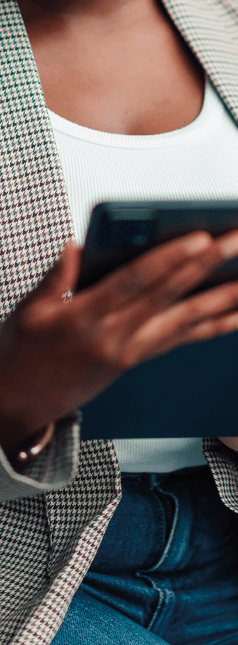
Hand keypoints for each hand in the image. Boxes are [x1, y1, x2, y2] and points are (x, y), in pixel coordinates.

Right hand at [1, 228, 237, 455]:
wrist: (20, 406)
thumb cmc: (22, 352)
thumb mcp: (28, 310)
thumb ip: (57, 276)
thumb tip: (77, 245)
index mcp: (85, 317)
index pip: (136, 282)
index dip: (170, 259)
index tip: (200, 238)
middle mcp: (115, 337)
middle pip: (170, 295)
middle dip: (208, 266)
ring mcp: (130, 352)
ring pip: (185, 321)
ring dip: (222, 298)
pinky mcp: (137, 360)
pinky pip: (182, 340)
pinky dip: (212, 326)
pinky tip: (235, 313)